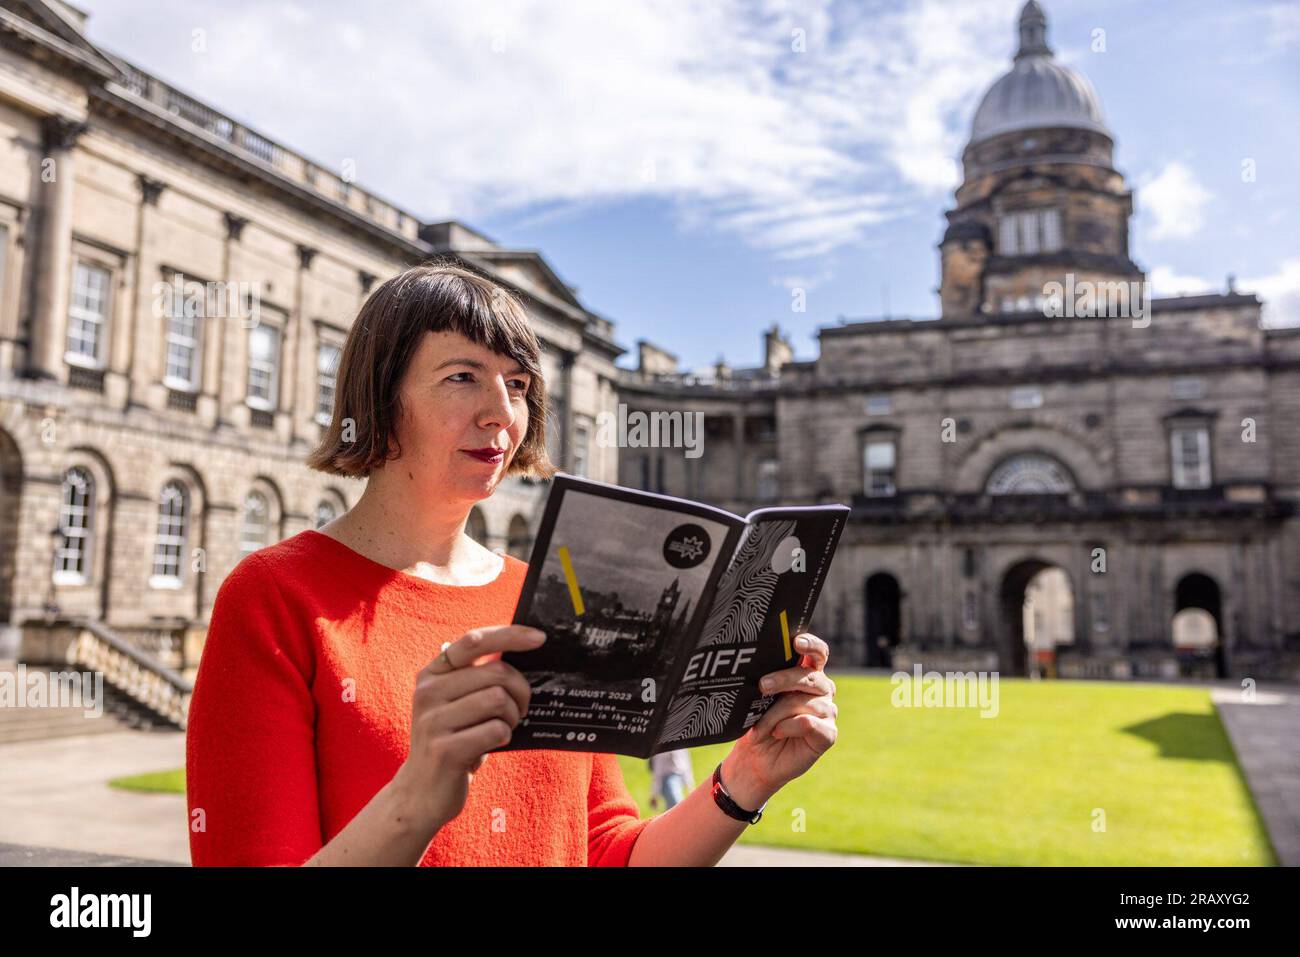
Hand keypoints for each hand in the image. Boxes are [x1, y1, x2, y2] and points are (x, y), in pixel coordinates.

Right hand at [389, 624, 545, 835]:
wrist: (421, 791)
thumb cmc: (453, 739)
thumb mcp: (456, 702)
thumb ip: (479, 676)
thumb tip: (525, 647)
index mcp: (432, 673)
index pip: (473, 641)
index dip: (509, 635)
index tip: (539, 638)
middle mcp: (428, 692)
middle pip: (497, 673)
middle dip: (521, 691)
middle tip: (521, 708)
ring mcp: (433, 721)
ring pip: (499, 700)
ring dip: (513, 716)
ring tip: (503, 727)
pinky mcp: (444, 750)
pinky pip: (496, 730)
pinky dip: (504, 737)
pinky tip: (491, 745)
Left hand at [722, 632, 836, 808]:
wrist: (756, 759)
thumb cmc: (757, 723)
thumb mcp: (758, 698)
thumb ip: (767, 681)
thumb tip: (761, 672)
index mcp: (807, 674)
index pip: (817, 653)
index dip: (811, 645)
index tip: (796, 642)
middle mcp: (822, 690)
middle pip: (809, 676)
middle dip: (784, 679)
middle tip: (762, 686)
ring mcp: (828, 712)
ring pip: (802, 702)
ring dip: (775, 714)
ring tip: (760, 727)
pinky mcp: (828, 734)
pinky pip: (809, 722)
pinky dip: (788, 727)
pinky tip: (778, 733)